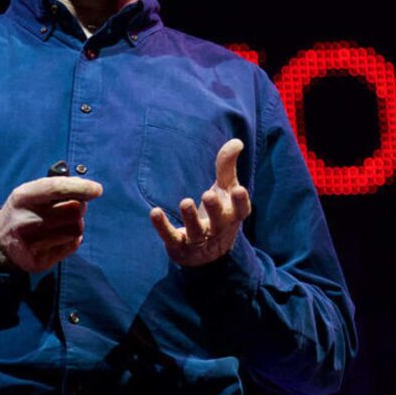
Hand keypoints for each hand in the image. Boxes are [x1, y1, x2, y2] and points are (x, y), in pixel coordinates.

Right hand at [0, 176, 102, 272]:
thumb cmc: (25, 210)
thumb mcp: (32, 192)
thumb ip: (58, 187)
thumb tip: (88, 189)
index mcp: (23, 196)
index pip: (56, 188)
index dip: (80, 188)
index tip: (97, 190)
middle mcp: (24, 219)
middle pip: (73, 212)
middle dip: (80, 208)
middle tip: (74, 207)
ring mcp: (30, 243)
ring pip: (75, 230)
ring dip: (76, 225)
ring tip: (63, 223)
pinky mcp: (37, 261)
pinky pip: (72, 247)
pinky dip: (72, 240)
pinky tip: (59, 236)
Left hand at [149, 138, 250, 266]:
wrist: (206, 253)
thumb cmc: (218, 212)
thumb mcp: (225, 189)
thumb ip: (227, 166)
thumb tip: (236, 141)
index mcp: (232, 215)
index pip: (241, 210)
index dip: (240, 202)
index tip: (238, 189)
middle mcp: (218, 229)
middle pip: (218, 222)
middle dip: (214, 210)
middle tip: (208, 195)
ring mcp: (199, 239)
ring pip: (195, 230)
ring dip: (190, 218)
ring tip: (185, 202)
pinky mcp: (179, 245)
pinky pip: (171, 236)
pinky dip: (162, 226)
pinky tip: (154, 212)